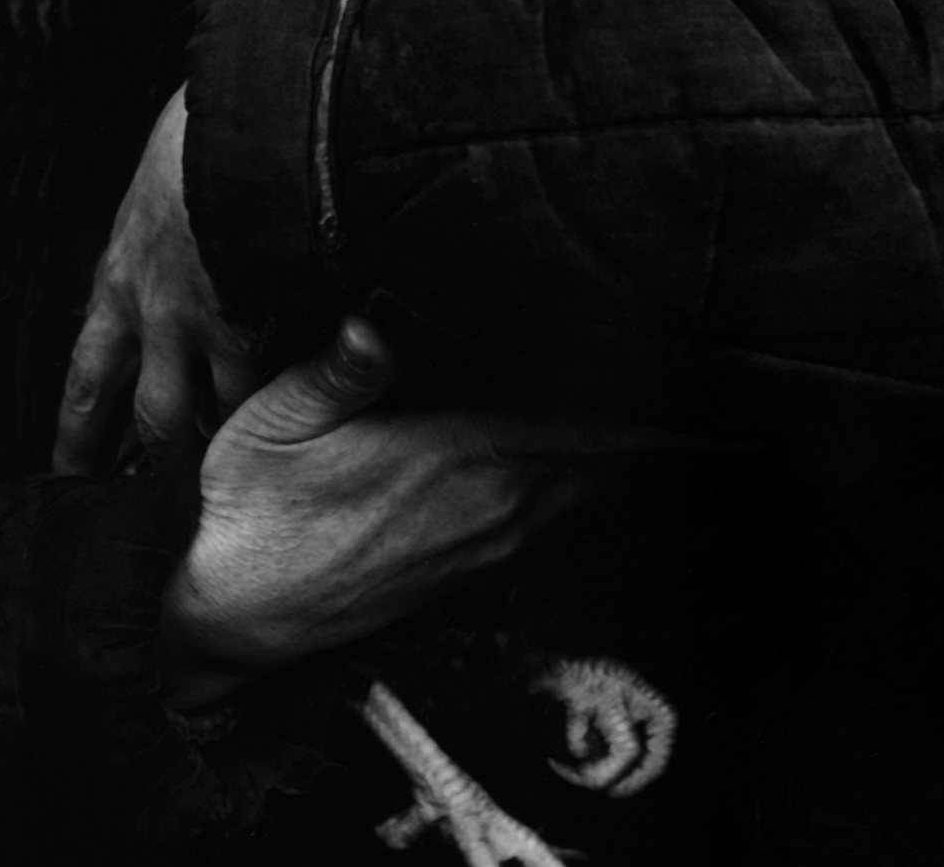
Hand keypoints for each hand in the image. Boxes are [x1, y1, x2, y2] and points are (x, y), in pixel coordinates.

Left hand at [53, 87, 259, 478]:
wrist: (244, 115)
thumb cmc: (208, 132)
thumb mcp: (165, 184)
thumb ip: (171, 226)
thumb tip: (193, 235)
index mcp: (121, 273)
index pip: (89, 375)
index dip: (81, 432)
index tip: (75, 472)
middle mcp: (153, 312)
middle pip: (147, 417)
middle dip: (155, 463)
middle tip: (163, 502)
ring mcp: (207, 321)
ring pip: (211, 414)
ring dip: (226, 442)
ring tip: (247, 471)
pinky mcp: (259, 317)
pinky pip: (270, 384)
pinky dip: (285, 404)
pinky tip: (306, 419)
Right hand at [158, 317, 702, 709]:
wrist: (233, 618)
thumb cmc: (251, 509)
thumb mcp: (272, 424)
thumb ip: (337, 372)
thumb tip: (377, 325)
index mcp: (459, 454)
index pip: (586, 423)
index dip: (654, 403)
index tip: (710, 369)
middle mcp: (494, 501)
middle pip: (609, 450)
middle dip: (656, 411)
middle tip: (703, 355)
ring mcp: (491, 538)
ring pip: (590, 481)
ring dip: (630, 441)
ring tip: (668, 392)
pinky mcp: (476, 562)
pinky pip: (559, 507)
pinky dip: (591, 472)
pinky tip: (596, 442)